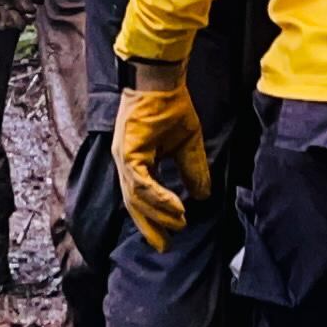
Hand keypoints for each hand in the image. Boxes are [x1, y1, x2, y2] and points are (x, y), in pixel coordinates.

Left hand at [113, 64, 207, 251]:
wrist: (162, 80)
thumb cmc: (171, 106)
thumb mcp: (187, 144)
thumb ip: (192, 170)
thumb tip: (202, 196)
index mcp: (136, 161)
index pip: (140, 198)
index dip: (152, 219)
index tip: (166, 240)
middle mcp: (125, 162)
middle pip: (134, 203)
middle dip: (149, 226)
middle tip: (164, 246)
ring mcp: (123, 157)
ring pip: (137, 196)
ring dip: (158, 213)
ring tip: (179, 222)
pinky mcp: (127, 151)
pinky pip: (141, 182)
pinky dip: (157, 197)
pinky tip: (175, 207)